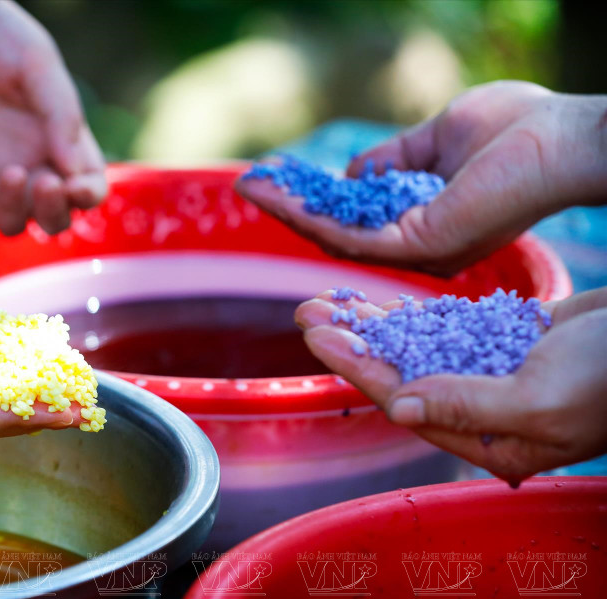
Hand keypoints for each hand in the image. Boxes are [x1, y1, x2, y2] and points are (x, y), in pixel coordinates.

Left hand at [0, 0, 105, 234]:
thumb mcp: (37, 64)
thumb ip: (61, 115)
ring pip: (11, 222)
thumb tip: (77, 172)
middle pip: (52, 217)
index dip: (86, 196)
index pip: (86, 187)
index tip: (74, 185)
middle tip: (45, 183)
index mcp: (61, 137)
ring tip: (11, 173)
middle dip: (53, 214)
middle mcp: (30, 159)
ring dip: (16, 210)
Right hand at [237, 81, 606, 274]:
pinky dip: (309, 215)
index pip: (358, 219)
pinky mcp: (418, 246)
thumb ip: (393, 159)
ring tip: (253, 189)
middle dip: (291, 210)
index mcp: (425, 223)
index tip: (277, 181)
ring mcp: (417, 252)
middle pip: (338, 233)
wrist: (564, 139)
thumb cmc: (520, 131)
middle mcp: (418, 247)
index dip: (314, 201)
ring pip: (335, 237)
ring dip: (290, 213)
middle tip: (249, 187)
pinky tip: (279, 196)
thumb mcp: (438, 138)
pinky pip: (349, 235)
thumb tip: (351, 173)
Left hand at [294, 287, 606, 482]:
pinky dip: (415, 317)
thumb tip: (395, 407)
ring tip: (329, 302)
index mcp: (490, 442)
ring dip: (375, 327)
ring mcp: (497, 379)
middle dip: (353, 344)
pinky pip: (449, 333)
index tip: (316, 337)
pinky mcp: (510, 347)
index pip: (404, 401)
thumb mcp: (540, 399)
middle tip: (306, 311)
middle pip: (401, 375)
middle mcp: (485, 415)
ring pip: (419, 352)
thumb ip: (464, 405)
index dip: (356, 367)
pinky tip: (382, 302)